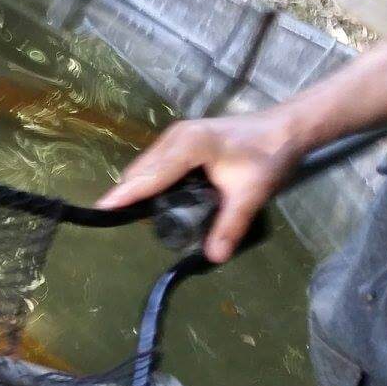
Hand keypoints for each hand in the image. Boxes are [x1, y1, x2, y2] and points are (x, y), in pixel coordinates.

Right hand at [95, 110, 306, 263]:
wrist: (286, 128)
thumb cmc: (268, 155)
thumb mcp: (252, 194)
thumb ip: (230, 225)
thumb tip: (213, 257)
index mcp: (189, 146)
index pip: (148, 175)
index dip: (124, 195)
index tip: (99, 210)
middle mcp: (175, 137)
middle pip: (140, 170)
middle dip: (129, 196)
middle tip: (125, 225)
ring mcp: (177, 135)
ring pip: (145, 166)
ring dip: (140, 189)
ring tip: (138, 217)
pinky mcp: (182, 139)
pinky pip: (155, 163)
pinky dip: (150, 181)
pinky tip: (159, 200)